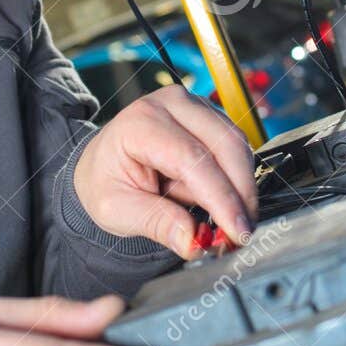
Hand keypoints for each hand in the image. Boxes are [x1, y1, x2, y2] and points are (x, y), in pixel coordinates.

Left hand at [73, 85, 257, 258]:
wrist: (102, 165)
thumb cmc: (106, 182)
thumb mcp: (117, 211)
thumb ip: (157, 224)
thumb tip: (195, 241)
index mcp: (140, 123)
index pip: (192, 159)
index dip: (221, 197)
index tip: (237, 231)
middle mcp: (171, 104)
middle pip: (225, 145)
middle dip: (241, 193)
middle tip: (243, 233)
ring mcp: (194, 106)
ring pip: (238, 146)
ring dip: (240, 188)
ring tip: (226, 221)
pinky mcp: (210, 117)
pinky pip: (237, 149)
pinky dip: (236, 180)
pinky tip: (222, 202)